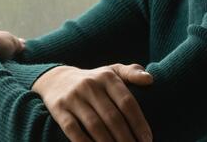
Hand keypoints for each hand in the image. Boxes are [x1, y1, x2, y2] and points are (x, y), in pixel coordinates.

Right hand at [31, 63, 153, 141]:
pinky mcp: (59, 109)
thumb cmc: (93, 80)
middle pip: (113, 118)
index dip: (139, 123)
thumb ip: (132, 72)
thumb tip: (150, 80)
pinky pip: (74, 131)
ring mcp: (74, 98)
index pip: (127, 102)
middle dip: (126, 139)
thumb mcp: (111, 71)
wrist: (56, 79)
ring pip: (95, 126)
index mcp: (107, 77)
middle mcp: (90, 85)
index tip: (148, 140)